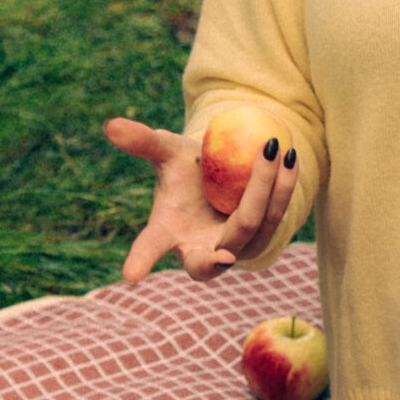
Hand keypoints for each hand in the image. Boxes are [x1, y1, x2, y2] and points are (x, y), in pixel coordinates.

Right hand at [103, 116, 299, 282]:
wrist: (221, 181)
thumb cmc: (186, 170)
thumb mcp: (166, 152)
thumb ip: (143, 142)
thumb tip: (110, 125)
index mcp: (168, 234)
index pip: (151, 247)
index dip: (141, 259)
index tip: (130, 274)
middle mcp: (199, 253)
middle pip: (219, 248)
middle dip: (245, 210)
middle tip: (260, 159)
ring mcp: (233, 252)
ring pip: (255, 228)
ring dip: (269, 189)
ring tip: (275, 148)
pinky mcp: (259, 241)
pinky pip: (274, 217)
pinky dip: (283, 188)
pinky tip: (289, 157)